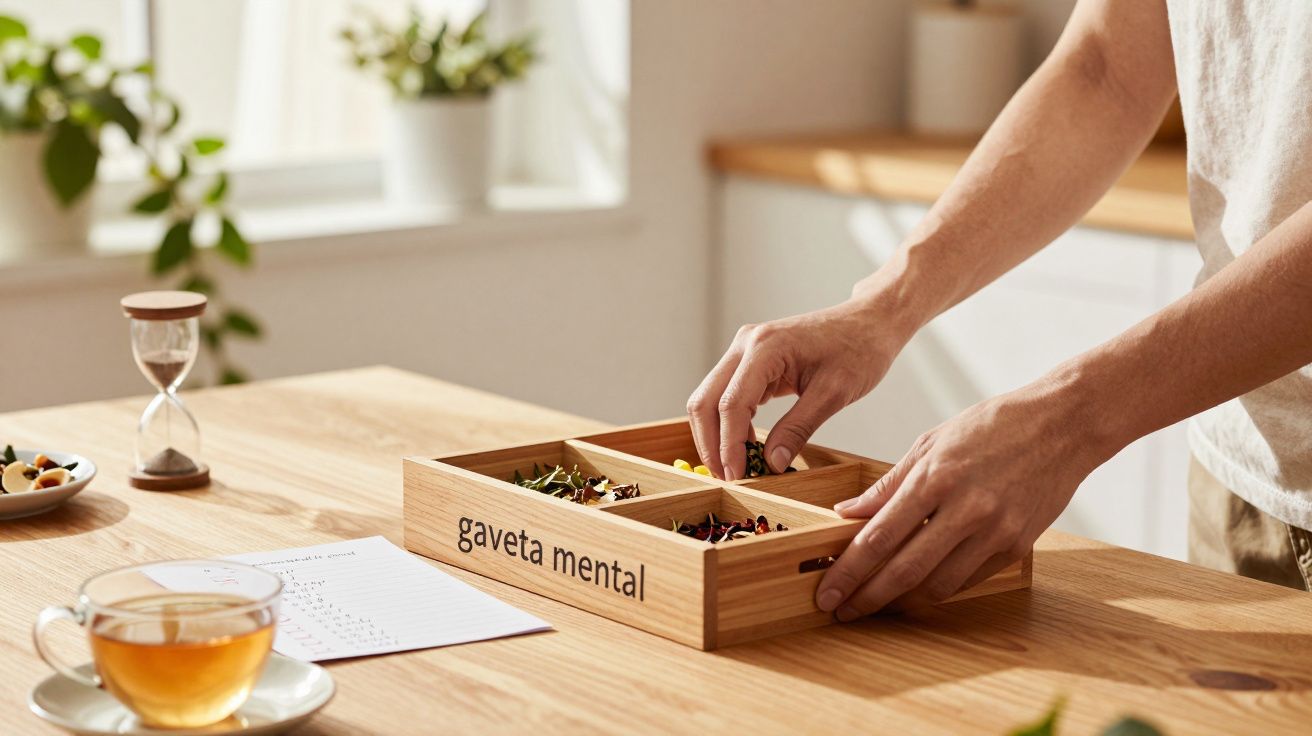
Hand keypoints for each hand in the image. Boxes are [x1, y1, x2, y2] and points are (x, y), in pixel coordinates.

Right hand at [686, 297, 908, 480]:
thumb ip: (798, 428)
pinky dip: (730, 423)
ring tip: (736, 467)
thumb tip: (771, 464)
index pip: (731, 404)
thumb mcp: (834, 393)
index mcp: (765, 347)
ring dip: (717, 434)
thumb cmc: (859, 349)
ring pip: (710, 398)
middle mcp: (746, 344)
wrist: (869, 322)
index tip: (737, 476)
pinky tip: (747, 445)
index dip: (729, 445)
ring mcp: (744, 350)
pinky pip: (727, 394)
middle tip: (727, 477)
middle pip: (705, 400)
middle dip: (711, 443)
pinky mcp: (750, 360)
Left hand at [815, 383, 1112, 618]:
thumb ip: (887, 484)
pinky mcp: (1017, 546)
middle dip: (866, 597)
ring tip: (876, 601)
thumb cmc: (993, 425)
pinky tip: (917, 588)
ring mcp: (995, 531)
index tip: (827, 591)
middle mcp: (965, 509)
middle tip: (839, 610)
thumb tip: (846, 513)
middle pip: (904, 570)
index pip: (879, 537)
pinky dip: (938, 587)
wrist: (1063, 424)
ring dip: (901, 601)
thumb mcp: (931, 442)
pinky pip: (968, 580)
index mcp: (936, 477)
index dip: (848, 572)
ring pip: (937, 585)